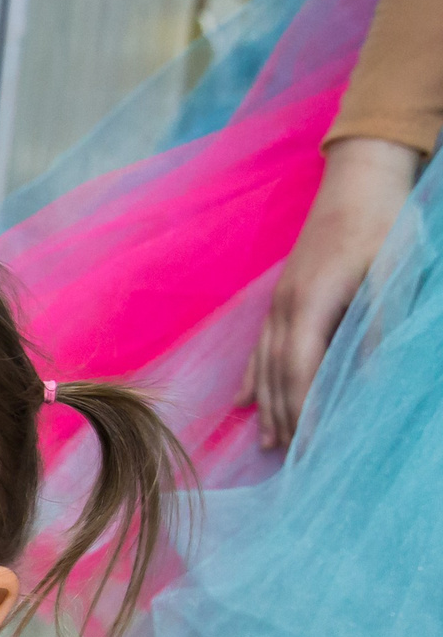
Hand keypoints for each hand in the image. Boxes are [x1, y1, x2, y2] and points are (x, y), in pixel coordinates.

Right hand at [245, 137, 420, 448]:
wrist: (361, 175)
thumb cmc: (383, 220)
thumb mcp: (393, 269)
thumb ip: (378, 320)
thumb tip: (368, 370)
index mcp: (311, 302)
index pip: (301, 370)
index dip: (304, 409)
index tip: (311, 444)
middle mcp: (286, 307)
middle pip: (278, 375)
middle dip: (285, 418)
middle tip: (293, 460)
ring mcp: (279, 302)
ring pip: (266, 365)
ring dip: (267, 406)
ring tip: (270, 444)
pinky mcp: (283, 296)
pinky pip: (260, 346)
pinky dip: (253, 378)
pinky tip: (244, 402)